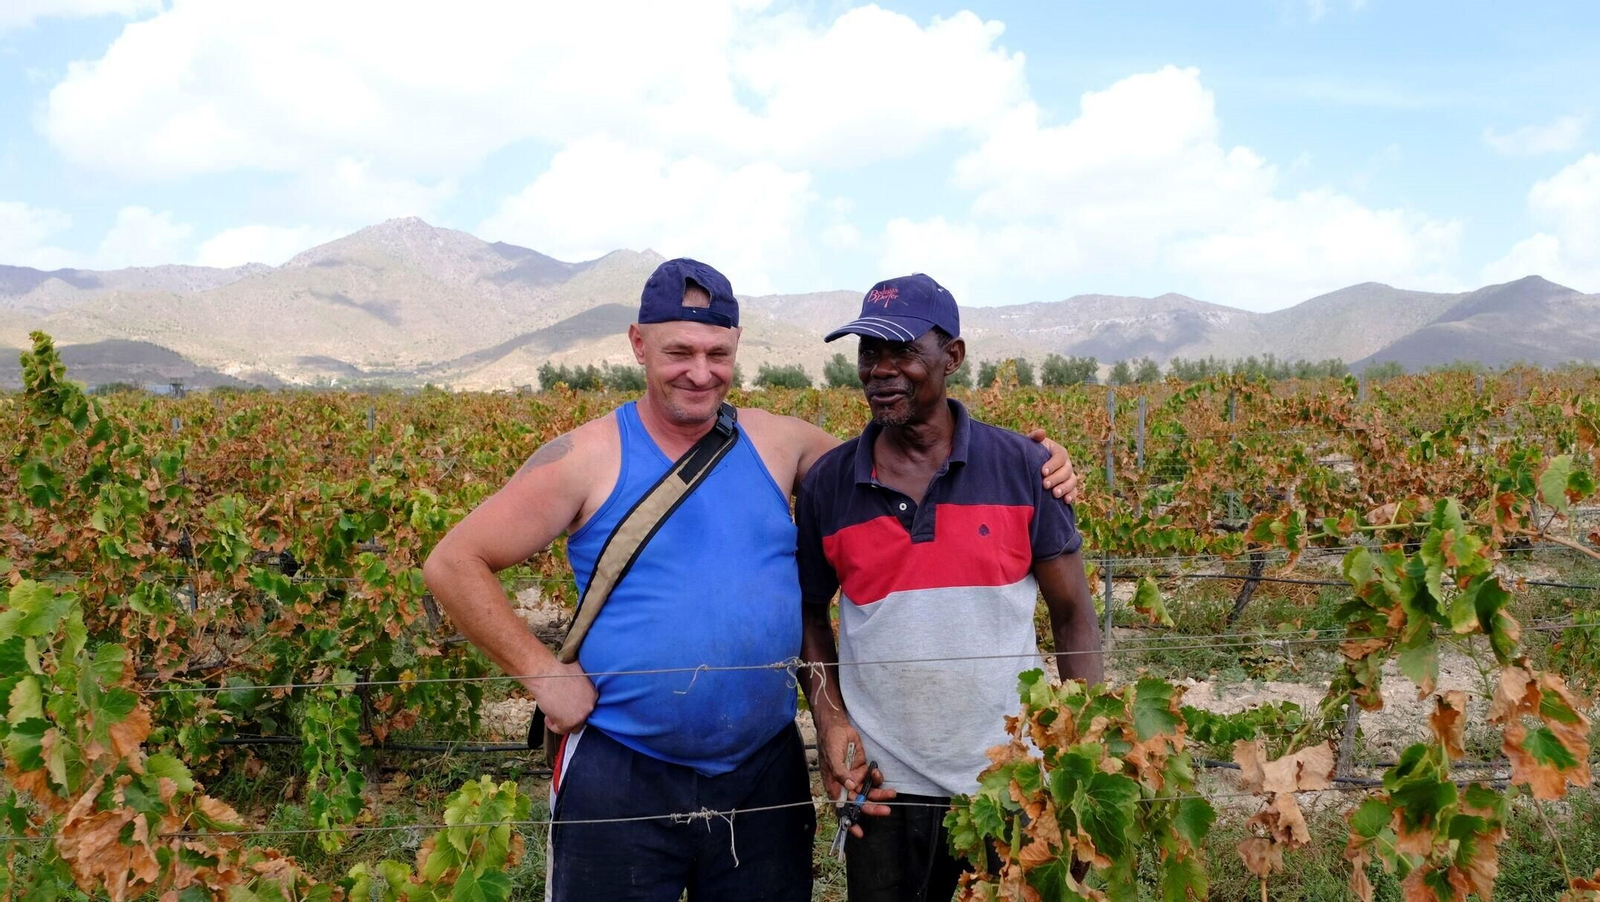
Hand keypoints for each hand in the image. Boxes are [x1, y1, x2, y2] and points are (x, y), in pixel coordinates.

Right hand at [525, 660, 595, 734]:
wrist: (545, 676)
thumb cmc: (557, 673)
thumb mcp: (578, 675)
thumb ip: (583, 685)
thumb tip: (578, 691)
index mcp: (593, 695)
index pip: (587, 708)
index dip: (575, 707)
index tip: (567, 706)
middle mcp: (590, 706)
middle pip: (581, 718)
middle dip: (569, 715)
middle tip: (559, 709)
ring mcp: (581, 715)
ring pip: (573, 727)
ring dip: (562, 722)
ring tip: (553, 712)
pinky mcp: (569, 723)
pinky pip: (561, 730)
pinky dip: (552, 725)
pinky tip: (548, 716)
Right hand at [817, 721, 895, 836]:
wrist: (837, 725)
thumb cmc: (830, 741)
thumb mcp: (833, 757)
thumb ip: (840, 773)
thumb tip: (850, 786)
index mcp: (835, 786)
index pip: (842, 809)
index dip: (850, 821)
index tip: (859, 832)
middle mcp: (846, 785)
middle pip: (859, 802)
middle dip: (872, 807)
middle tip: (886, 810)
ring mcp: (855, 777)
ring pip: (869, 792)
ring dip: (880, 795)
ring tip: (891, 794)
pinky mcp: (864, 768)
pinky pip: (873, 778)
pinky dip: (877, 777)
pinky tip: (876, 771)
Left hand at [1028, 430, 1081, 502]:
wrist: (1029, 467)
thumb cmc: (1030, 455)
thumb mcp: (1030, 445)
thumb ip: (1035, 438)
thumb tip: (1041, 433)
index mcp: (1058, 451)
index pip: (1060, 456)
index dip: (1053, 464)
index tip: (1043, 471)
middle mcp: (1066, 464)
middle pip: (1067, 470)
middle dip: (1056, 478)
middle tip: (1045, 485)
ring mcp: (1069, 476)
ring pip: (1072, 481)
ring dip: (1065, 488)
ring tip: (1055, 494)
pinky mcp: (1069, 488)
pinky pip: (1074, 492)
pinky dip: (1071, 496)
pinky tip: (1065, 501)